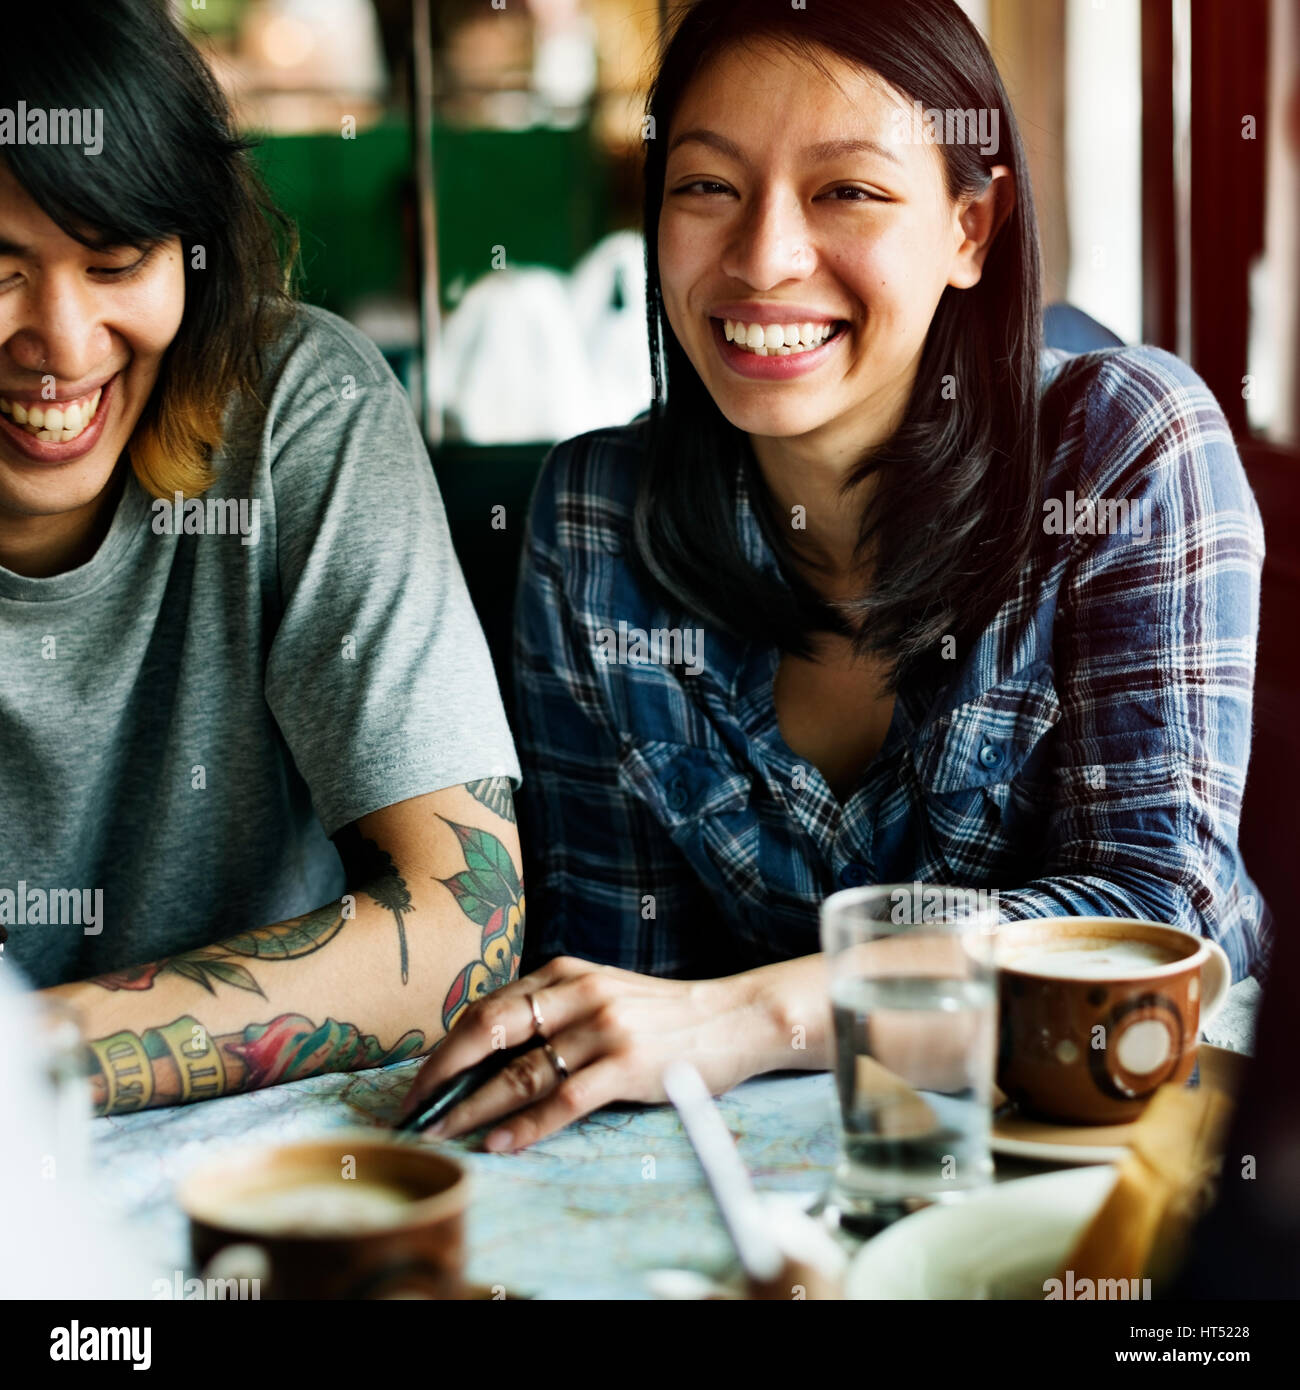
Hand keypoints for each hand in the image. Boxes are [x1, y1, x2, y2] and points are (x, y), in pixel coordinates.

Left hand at [396, 956, 774, 1150]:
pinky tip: (500, 1142)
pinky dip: (526, 1125)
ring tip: (442, 1132)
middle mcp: (578, 992)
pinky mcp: (627, 1064)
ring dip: (474, 1107)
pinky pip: (563, 1099)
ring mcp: (603, 1027)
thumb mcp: (600, 993)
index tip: (418, 1082)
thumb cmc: (660, 1014)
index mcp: (564, 972)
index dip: (446, 1047)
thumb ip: (551, 1010)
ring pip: (520, 1071)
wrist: (732, 1018)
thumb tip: (483, 1053)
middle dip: (444, 1074)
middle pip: (491, 1031)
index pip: (487, 1008)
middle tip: (414, 1109)